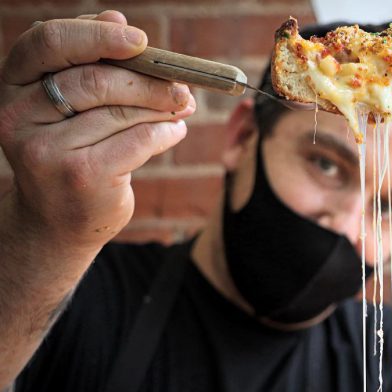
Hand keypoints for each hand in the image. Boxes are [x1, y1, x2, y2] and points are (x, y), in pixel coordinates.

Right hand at [0, 10, 195, 247]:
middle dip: (148, 80)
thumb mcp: (70, 105)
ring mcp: (45, 149)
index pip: (48, 42)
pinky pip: (138, 140)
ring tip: (182, 106)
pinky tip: (175, 130)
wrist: (60, 219)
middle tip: (181, 86)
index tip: (141, 40)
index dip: (97, 34)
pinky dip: (166, 132)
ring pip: (120, 111)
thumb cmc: (73, 149)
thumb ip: (90, 62)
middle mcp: (17, 115)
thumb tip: (116, 16)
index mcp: (12, 84)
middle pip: (94, 79)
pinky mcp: (80, 176)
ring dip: (162, 106)